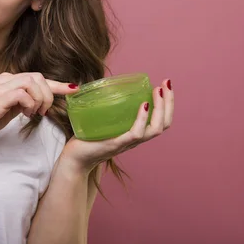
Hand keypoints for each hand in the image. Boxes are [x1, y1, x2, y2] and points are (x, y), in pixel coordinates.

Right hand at [0, 72, 77, 146]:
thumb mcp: (8, 110)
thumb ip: (22, 102)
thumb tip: (38, 102)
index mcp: (6, 80)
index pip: (36, 77)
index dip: (57, 84)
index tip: (74, 89)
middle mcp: (3, 79)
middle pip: (37, 77)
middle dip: (48, 94)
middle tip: (44, 112)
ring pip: (32, 82)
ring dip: (40, 99)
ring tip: (34, 114)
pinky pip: (23, 94)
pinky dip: (30, 104)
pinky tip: (26, 114)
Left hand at [59, 79, 173, 173]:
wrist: (74, 159)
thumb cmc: (87, 138)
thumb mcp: (103, 119)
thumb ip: (108, 106)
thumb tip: (106, 84)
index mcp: (135, 133)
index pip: (160, 120)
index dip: (167, 103)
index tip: (165, 85)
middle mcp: (135, 139)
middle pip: (163, 124)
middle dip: (168, 102)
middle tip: (166, 84)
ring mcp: (127, 142)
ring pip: (154, 129)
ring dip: (160, 108)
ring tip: (157, 91)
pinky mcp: (115, 144)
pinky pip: (135, 133)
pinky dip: (142, 119)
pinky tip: (144, 106)